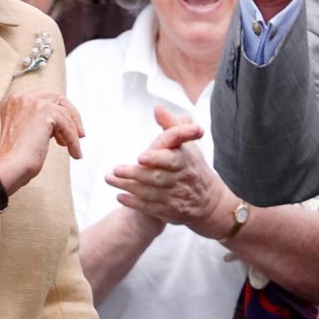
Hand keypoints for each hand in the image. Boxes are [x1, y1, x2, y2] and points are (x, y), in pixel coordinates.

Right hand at [0, 90, 83, 194]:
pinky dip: (73, 140)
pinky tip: (74, 153)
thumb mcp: (27, 132)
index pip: (45, 97)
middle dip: (71, 116)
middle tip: (79, 134)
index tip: (67, 128)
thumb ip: (39, 121)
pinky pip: (67, 125)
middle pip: (57, 97)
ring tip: (73, 149)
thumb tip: (62, 122)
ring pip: (64, 113)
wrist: (9, 168)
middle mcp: (21, 97)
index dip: (59, 111)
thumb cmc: (16, 158)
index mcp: (14, 100)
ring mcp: (32, 102)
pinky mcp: (43, 111)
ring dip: (72, 133)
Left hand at [105, 105, 234, 238]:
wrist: (209, 201)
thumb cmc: (191, 165)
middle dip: (135, 174)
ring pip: (149, 193)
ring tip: (109, 179)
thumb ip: (171, 125)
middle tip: (116, 169)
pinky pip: (150, 207)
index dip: (157, 158)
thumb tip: (157, 107)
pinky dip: (134, 202)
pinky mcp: (169, 211)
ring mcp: (175, 197)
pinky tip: (119, 196)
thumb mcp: (187, 144)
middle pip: (156, 177)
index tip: (141, 157)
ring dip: (128, 186)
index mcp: (186, 160)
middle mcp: (181, 180)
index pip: (172, 159)